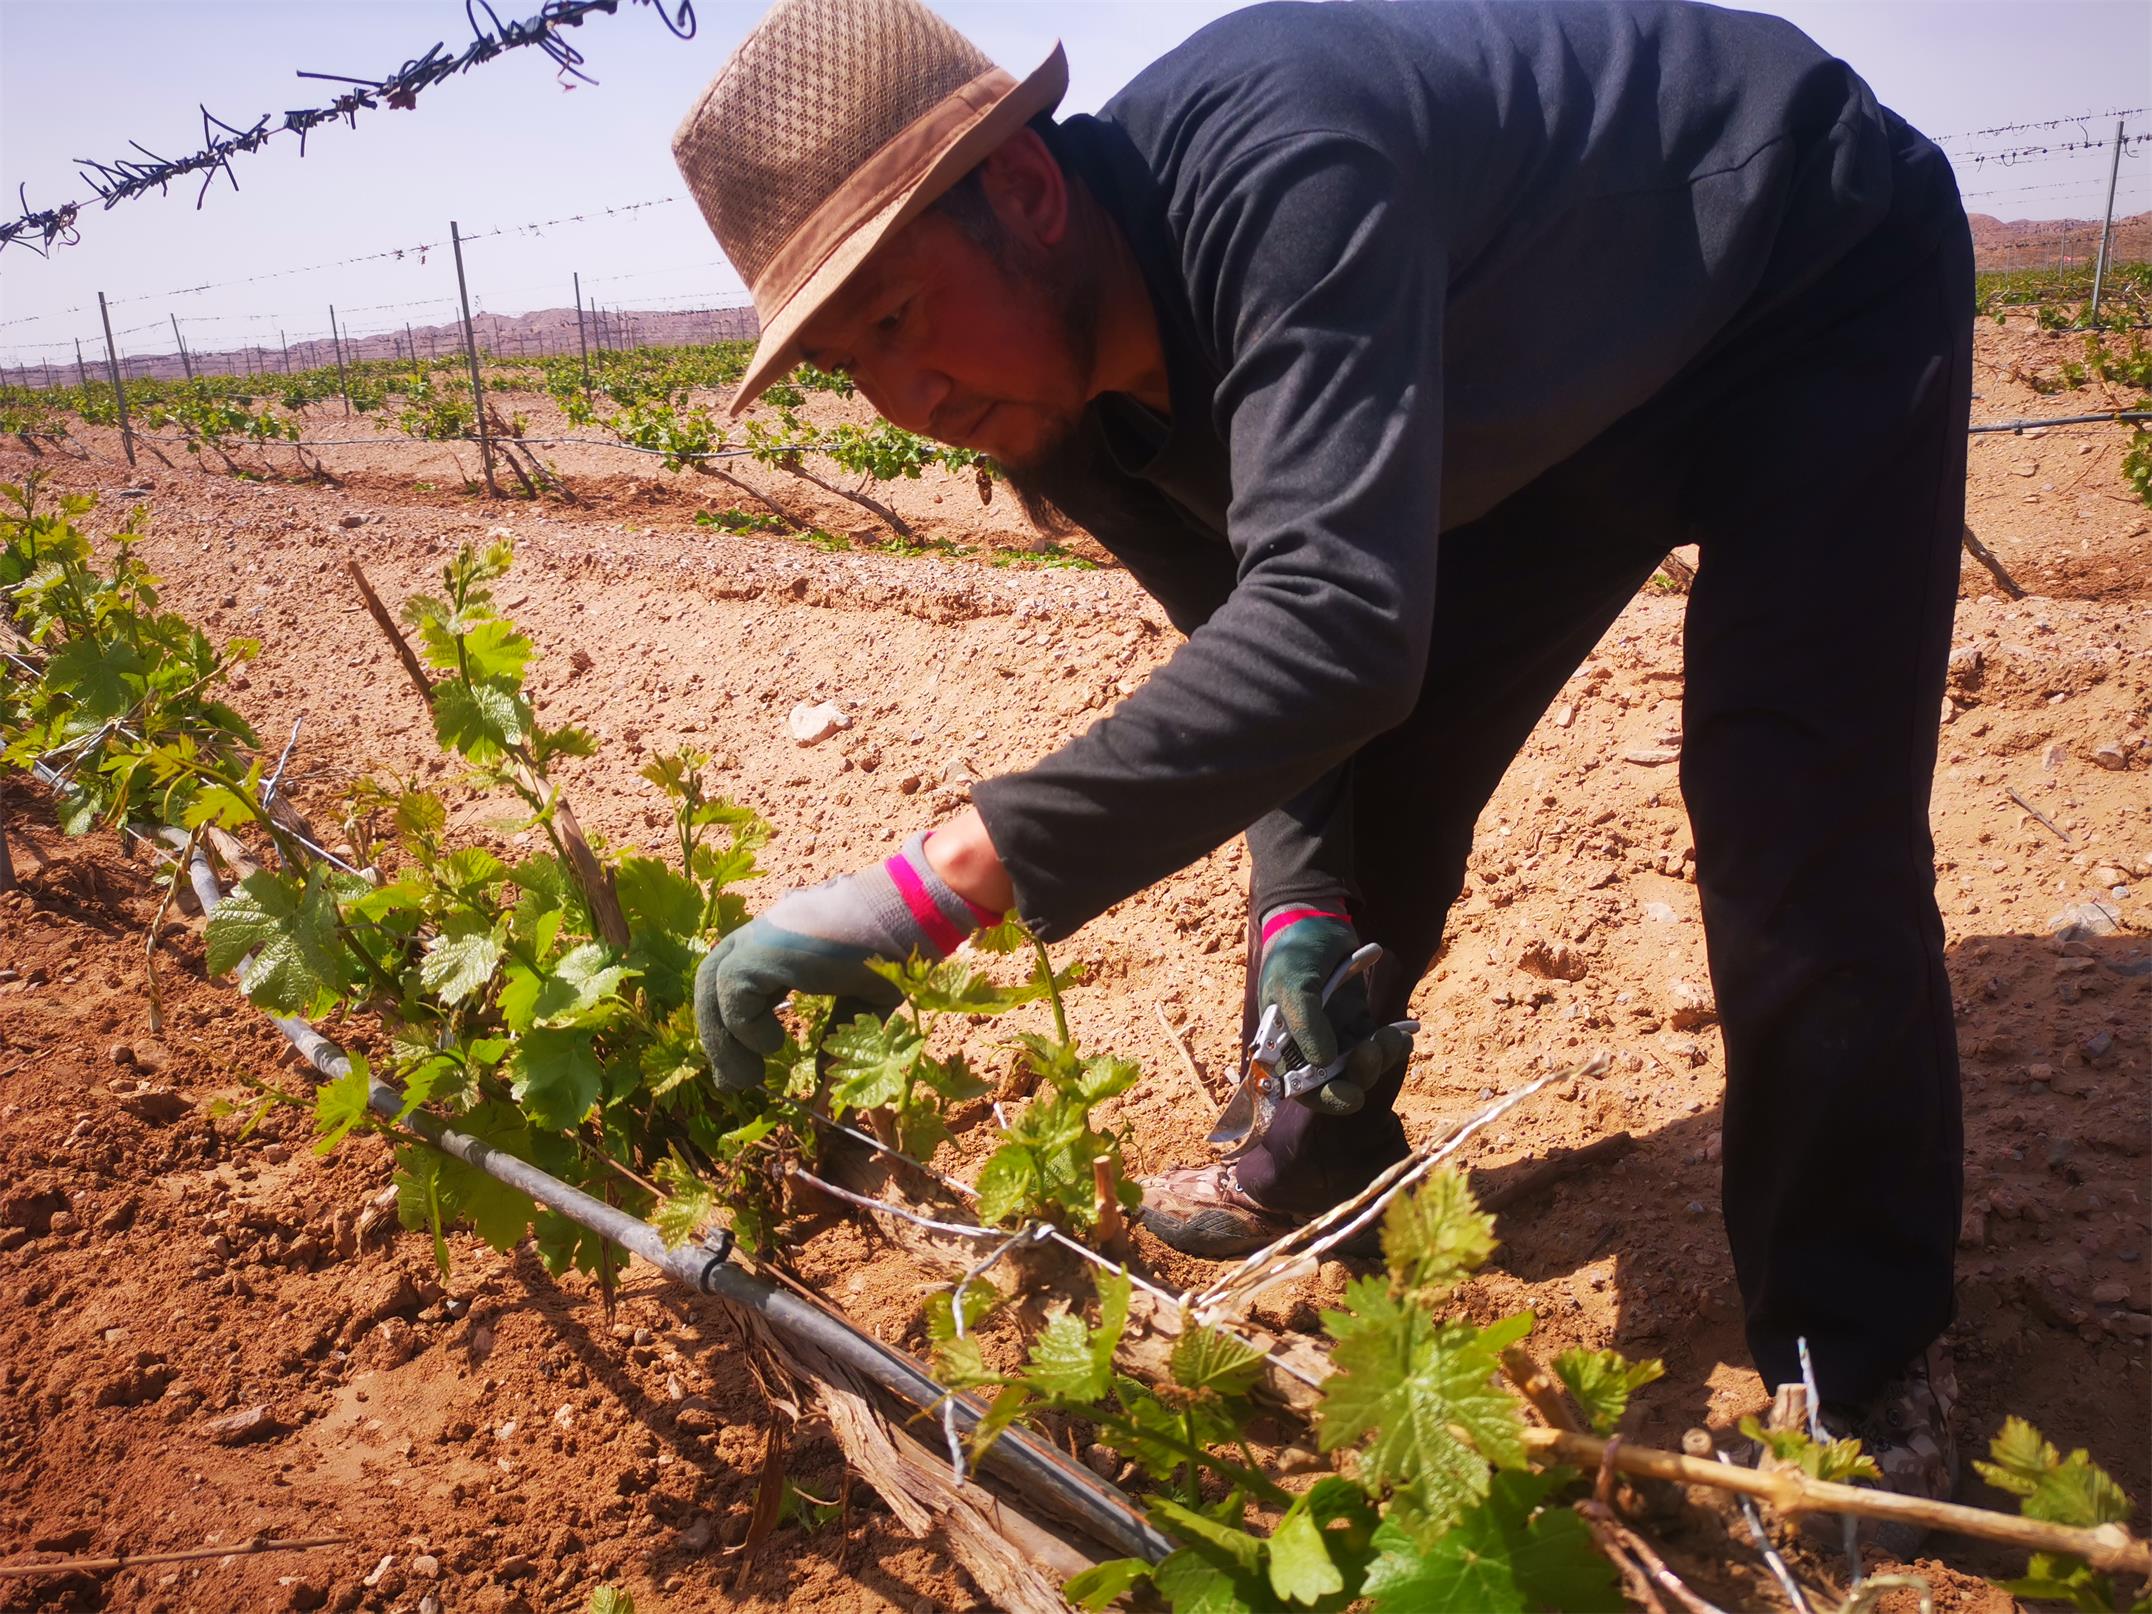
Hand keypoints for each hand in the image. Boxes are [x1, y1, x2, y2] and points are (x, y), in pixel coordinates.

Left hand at [695, 831, 997, 1088]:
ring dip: (724, 1040)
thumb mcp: (863, 998)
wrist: (912, 912)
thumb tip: (824, 1078)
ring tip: (748, 1079)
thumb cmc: (897, 947)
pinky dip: (745, 1028)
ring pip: (713, 986)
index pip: (737, 982)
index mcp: (782, 941)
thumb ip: (838, 1031)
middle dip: (718, 1036)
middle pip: (712, 983)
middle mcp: (764, 934)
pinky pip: (734, 993)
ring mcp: (762, 936)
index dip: (733, 1025)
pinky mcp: (766, 947)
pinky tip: (774, 1047)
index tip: (745, 1064)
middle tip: (733, 1082)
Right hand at [1257, 906, 1412, 1114]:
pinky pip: (1376, 1046)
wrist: (1317, 922)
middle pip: (1336, 1083)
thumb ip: (1306, 1022)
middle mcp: (1307, 1047)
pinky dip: (1394, 1044)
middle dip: (1361, 1074)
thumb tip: (1324, 1063)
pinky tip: (1406, 1031)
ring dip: (1381, 1057)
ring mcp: (1333, 1037)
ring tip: (1394, 1034)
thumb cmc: (1296, 952)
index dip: (1326, 1098)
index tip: (1353, 1096)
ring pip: (1360, 1067)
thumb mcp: (1295, 983)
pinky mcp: (1356, 1025)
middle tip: (1375, 1049)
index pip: (1300, 1087)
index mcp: (1282, 1045)